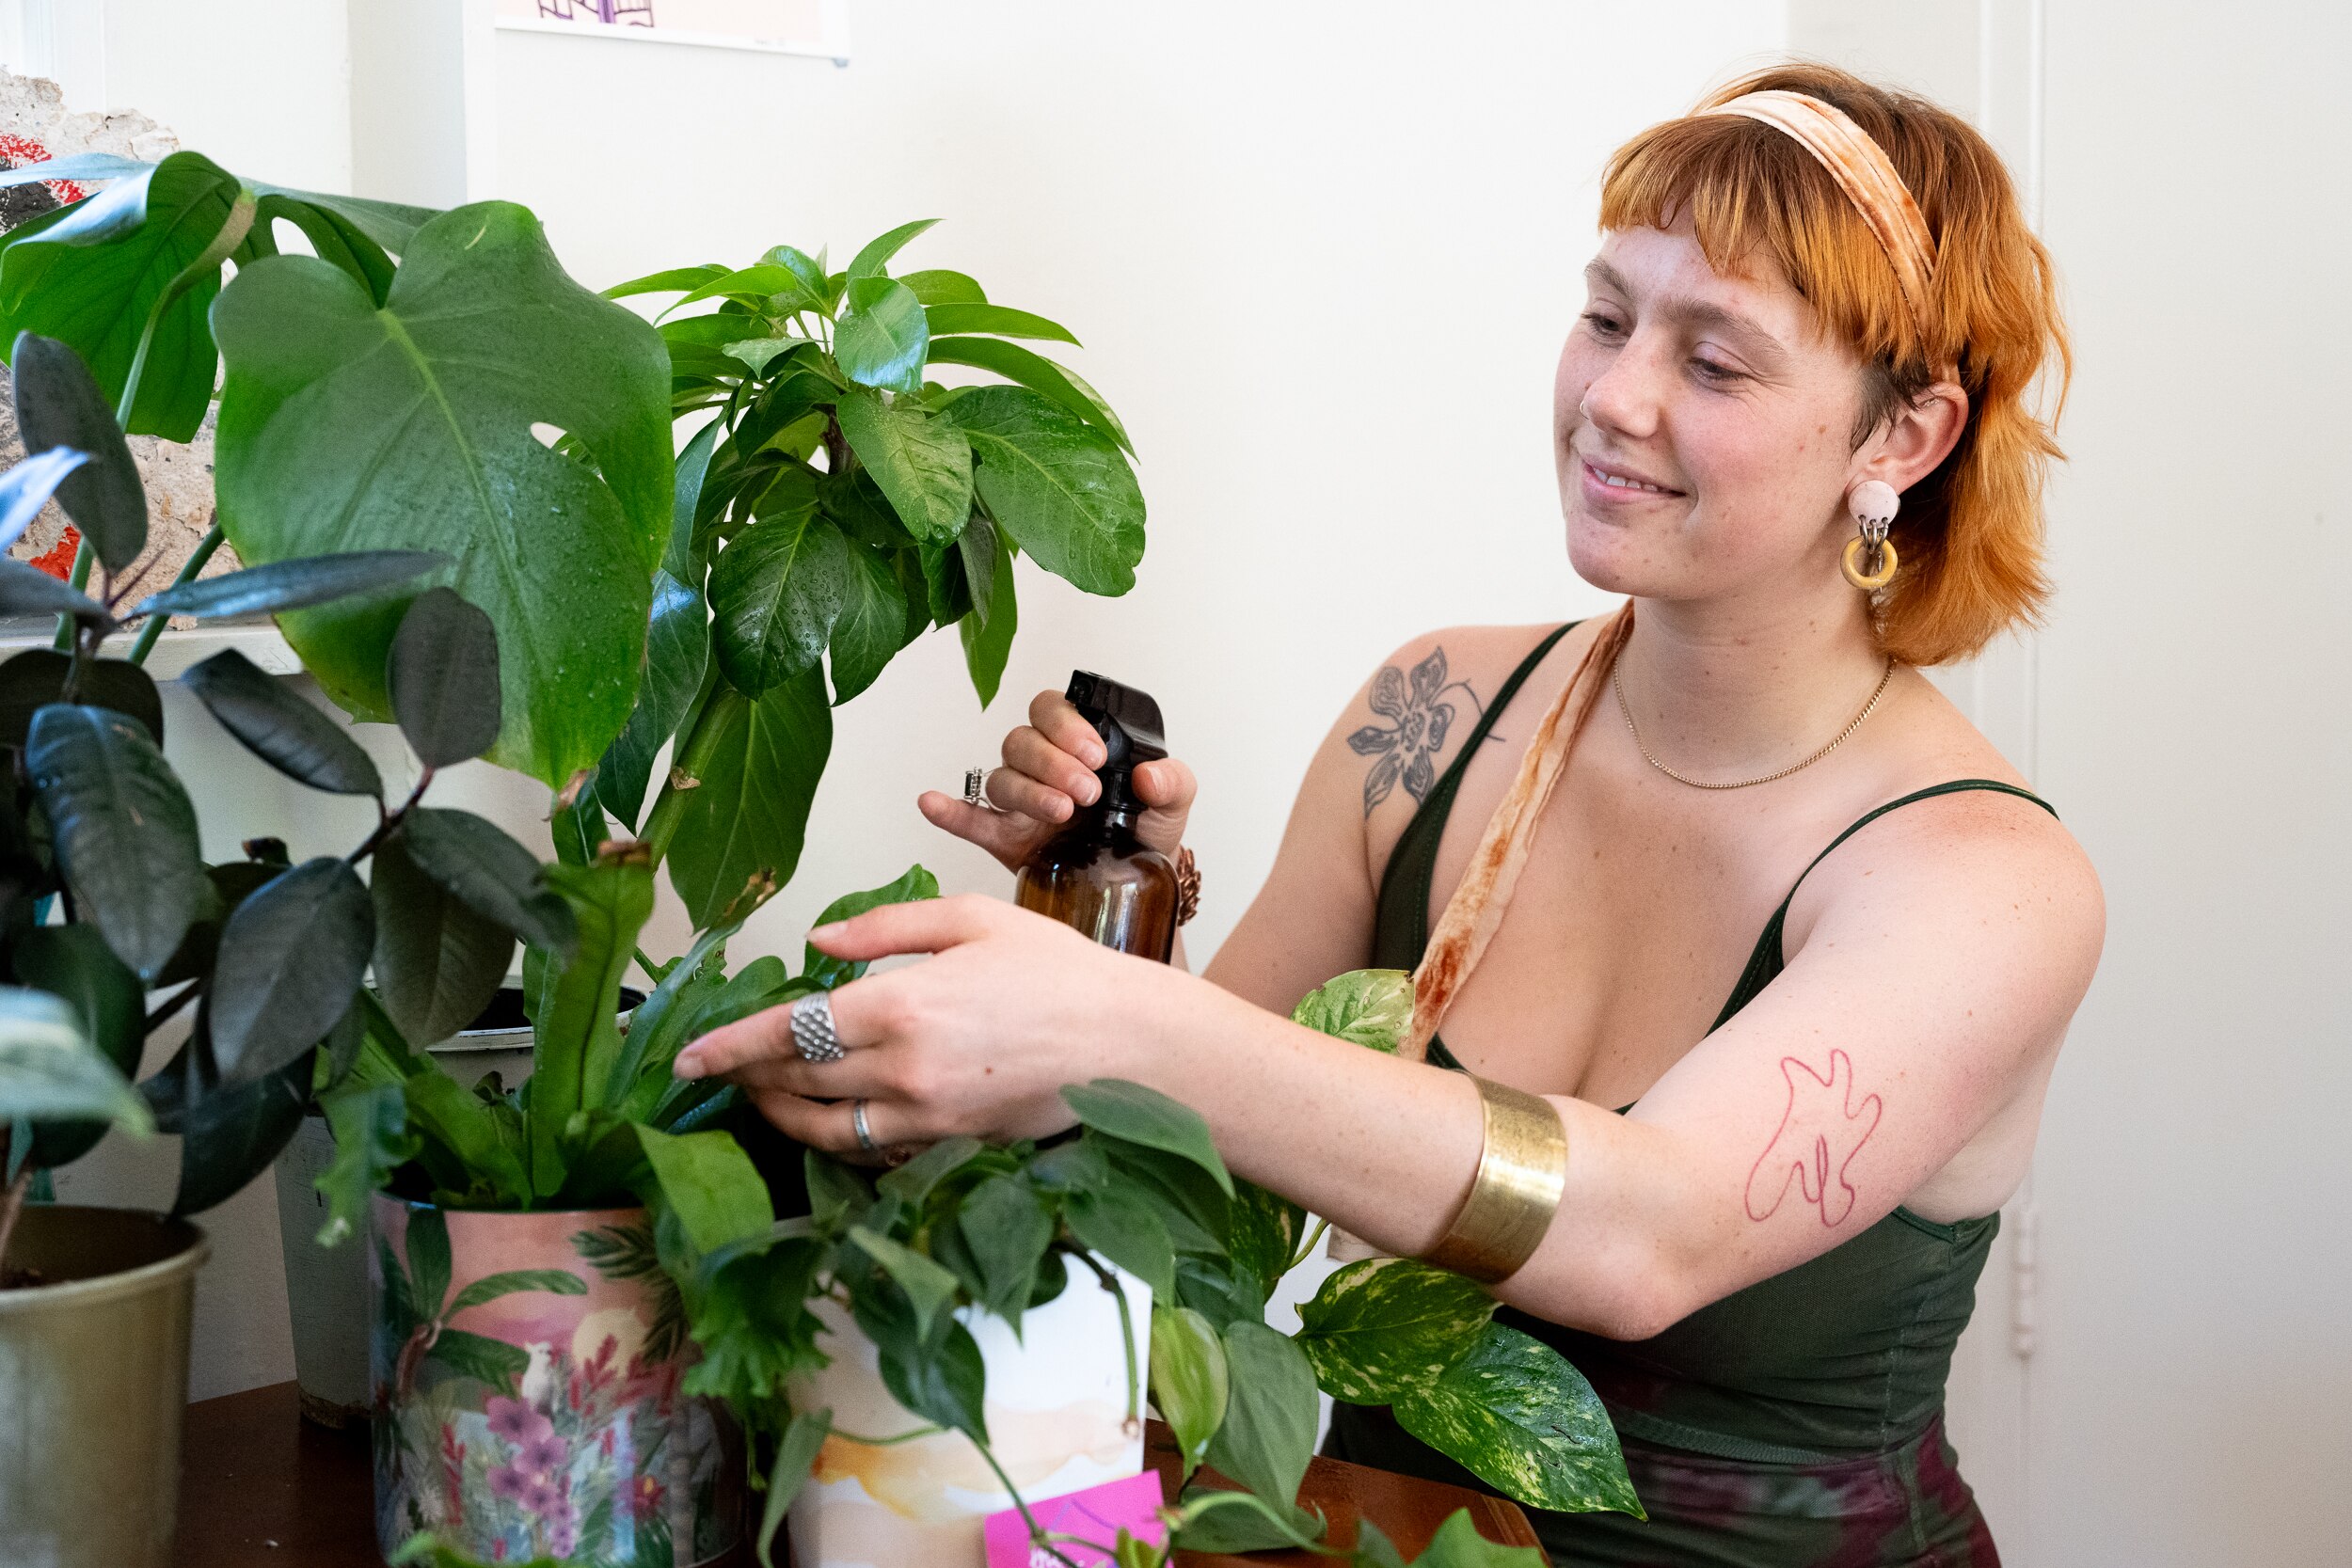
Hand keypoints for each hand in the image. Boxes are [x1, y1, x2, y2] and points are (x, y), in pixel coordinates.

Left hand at [671, 895, 1180, 1157]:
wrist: (1130, 1045)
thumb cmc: (1059, 971)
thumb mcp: (973, 919)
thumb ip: (886, 931)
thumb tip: (819, 945)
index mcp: (903, 1006)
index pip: (789, 1033)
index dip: (729, 1047)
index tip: (684, 1056)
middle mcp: (904, 1072)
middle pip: (796, 1083)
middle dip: (747, 1076)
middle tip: (715, 1068)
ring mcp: (926, 1118)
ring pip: (824, 1130)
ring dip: (780, 1114)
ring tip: (760, 1094)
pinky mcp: (950, 1145)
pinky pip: (870, 1150)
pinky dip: (835, 1137)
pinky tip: (825, 1115)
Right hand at [917, 688, 1197, 869]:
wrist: (1139, 881)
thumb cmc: (1148, 827)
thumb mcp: (1175, 800)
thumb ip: (1173, 781)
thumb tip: (1149, 777)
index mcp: (1076, 740)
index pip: (1052, 710)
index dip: (1066, 726)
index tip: (1095, 754)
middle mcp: (1041, 763)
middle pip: (1022, 742)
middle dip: (1052, 763)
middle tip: (1086, 791)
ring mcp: (1019, 801)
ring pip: (1002, 778)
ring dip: (1027, 792)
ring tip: (1060, 812)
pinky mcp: (1004, 837)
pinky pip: (970, 818)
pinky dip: (950, 811)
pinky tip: (932, 804)